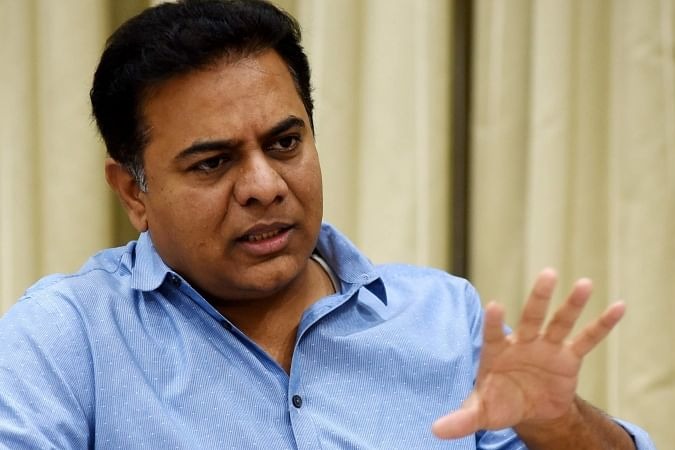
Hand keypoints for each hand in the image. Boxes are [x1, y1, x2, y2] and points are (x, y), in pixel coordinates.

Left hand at [432, 268, 625, 439]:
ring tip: (585, 284)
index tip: (495, 306)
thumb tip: (435, 431)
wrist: (529, 409)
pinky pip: (587, 339)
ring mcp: (547, 347)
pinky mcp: (568, 357)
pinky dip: (602, 325)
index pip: (494, 334)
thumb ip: (461, 417)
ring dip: (573, 305)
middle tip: (548, 274)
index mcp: (497, 352)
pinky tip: (619, 307)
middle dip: (539, 297)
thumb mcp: (481, 411)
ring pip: (560, 322)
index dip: (495, 322)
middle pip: (531, 317)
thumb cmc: (499, 402)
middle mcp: (523, 343)